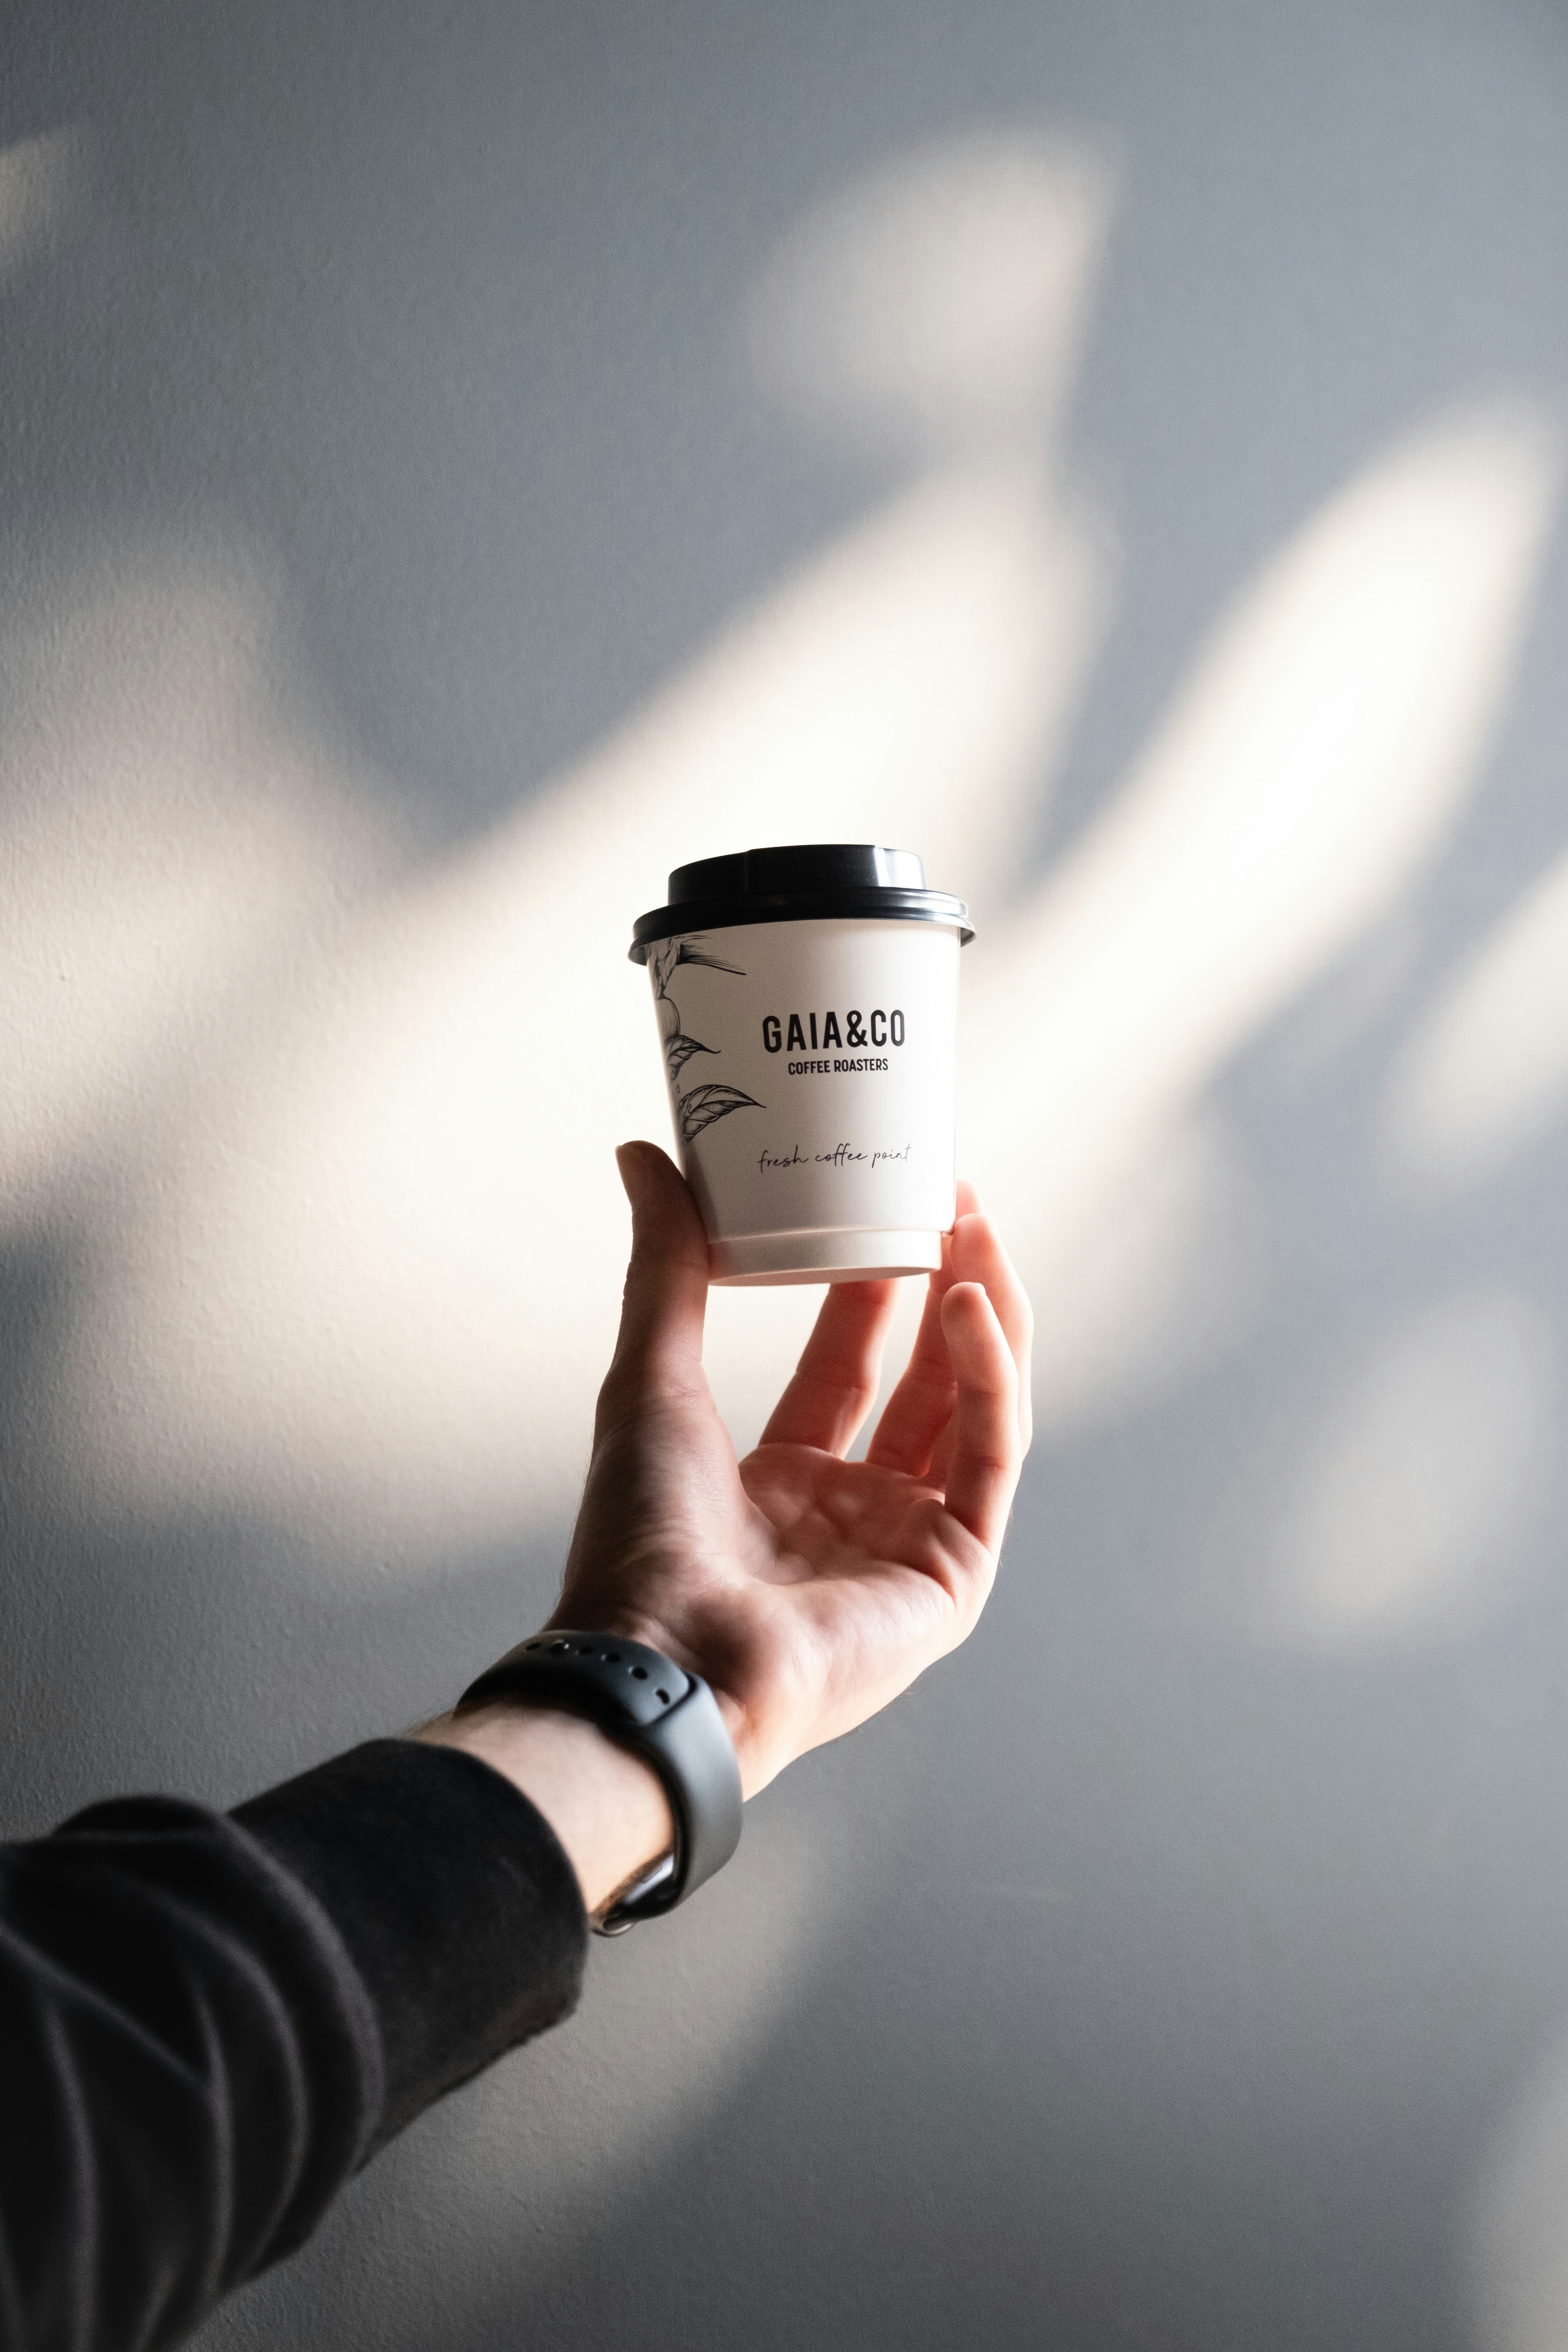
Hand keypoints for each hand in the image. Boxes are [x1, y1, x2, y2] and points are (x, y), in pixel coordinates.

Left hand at [552, 1142, 1032, 1798]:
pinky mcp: (953, 1576)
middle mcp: (852, 1518)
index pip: (846, 1370)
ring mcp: (908, 1549)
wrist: (665, 1655)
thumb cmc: (641, 1540)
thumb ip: (663, 1269)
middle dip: (946, 1287)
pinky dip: (991, 1378)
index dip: (875, 1289)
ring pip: (974, 1412)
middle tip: (957, 1199)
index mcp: (780, 1489)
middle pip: (923, 1385)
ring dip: (984, 1316)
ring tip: (978, 1226)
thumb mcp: (649, 1380)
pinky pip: (990, 1458)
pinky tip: (971, 1303)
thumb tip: (643, 1155)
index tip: (893, 1206)